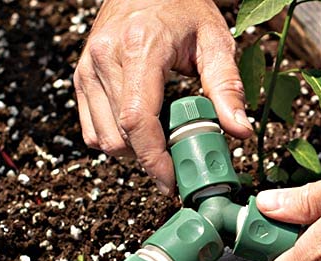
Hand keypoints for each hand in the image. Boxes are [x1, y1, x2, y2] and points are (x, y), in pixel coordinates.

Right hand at [74, 0, 252, 193]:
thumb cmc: (182, 7)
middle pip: (121, 137)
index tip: (172, 182)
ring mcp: (88, 68)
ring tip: (161, 135)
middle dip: (149, 158)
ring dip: (133, 152)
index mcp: (139, 47)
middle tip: (178, 155)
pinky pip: (92, 131)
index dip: (154, 160)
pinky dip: (116, 140)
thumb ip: (227, 87)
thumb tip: (239, 131)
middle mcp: (105, 56)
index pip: (138, 119)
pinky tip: (140, 128)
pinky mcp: (80, 78)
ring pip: (104, 140)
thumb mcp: (215, 40)